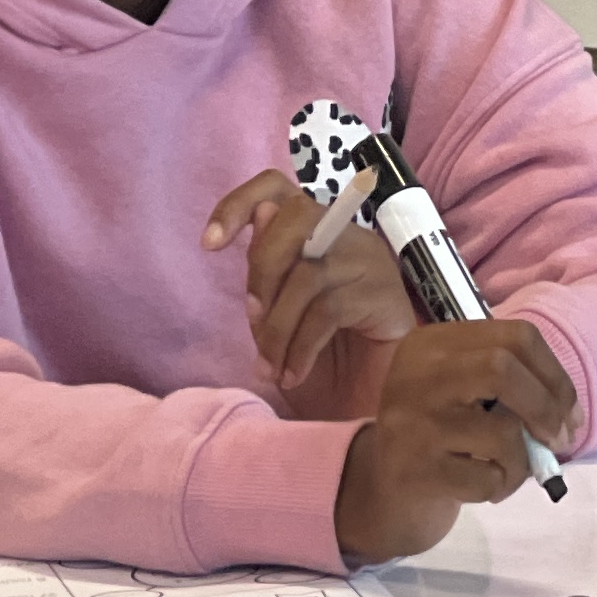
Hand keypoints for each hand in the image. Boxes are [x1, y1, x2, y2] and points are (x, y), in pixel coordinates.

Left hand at [207, 171, 418, 391]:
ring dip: (278, 328)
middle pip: (295, 218)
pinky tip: (293, 373)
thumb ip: (266, 275)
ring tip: (270, 368)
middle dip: (262, 272)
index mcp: (316, 233)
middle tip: (252, 318)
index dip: (238, 204)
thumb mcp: (279, 319)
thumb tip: (258, 217)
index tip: (210, 244)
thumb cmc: (325, 362)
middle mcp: (347, 236)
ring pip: (308, 273)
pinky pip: (328, 311)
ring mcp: (371, 262)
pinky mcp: (387, 295)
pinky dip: (300, 348)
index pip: (276, 189)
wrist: (372, 406)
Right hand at [333, 320, 578, 564]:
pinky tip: (484, 488)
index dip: (556, 375)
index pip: (515, 335)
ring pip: (502, 433)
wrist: (383, 487)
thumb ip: (511, 386)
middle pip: (503, 368)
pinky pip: (487, 479)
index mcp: (433, 343)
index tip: (569, 412)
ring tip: (508, 470)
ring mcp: (412, 422)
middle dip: (546, 407)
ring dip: (524, 461)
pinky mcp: (415, 470)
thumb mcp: (463, 390)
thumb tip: (567, 416)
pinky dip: (501, 488)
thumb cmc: (439, 432)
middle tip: (558, 439)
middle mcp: (417, 374)